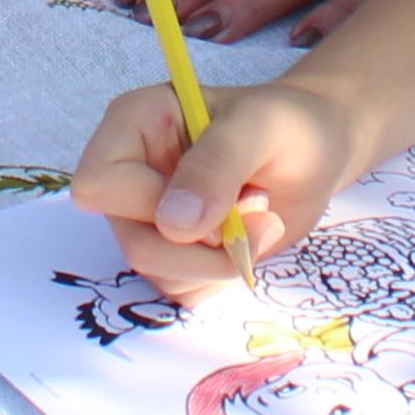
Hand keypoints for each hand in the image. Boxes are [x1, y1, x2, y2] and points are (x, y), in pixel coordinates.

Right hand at [69, 71, 373, 291]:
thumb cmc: (288, 125)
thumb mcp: (261, 128)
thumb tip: (173, 223)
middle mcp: (130, 174)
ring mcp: (146, 217)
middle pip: (131, 240)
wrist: (315, 153)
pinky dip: (222, 275)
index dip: (151, 206)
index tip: (216, 205)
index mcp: (133, 124)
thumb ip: (217, 164)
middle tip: (258, 212)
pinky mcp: (171, 253)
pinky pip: (181, 290)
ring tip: (259, 217)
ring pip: (157, 273)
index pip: (99, 184)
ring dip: (220, 261)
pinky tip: (248, 240)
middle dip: (202, 246)